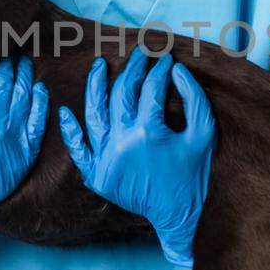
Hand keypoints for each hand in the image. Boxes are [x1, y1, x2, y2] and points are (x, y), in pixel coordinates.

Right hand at [0, 55, 49, 256]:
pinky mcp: (26, 149)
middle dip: (7, 64)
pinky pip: (39, 119)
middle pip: (6, 82)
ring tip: (24, 62)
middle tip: (10, 52)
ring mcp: (14, 135)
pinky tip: (39, 88)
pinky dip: (41, 101)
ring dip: (24, 75)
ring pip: (24, 95)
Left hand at [56, 46, 215, 266]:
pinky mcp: (97, 174)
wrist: (179, 215)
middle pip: (121, 94)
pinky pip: (78, 149)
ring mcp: (105, 158)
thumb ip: (194, 99)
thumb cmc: (193, 175)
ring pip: (94, 114)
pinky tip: (65, 111)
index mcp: (148, 132)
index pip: (151, 90)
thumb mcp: (203, 134)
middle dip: (132, 69)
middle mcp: (122, 142)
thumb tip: (176, 70)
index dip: (160, 70)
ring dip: (95, 86)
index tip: (166, 60)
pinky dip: (70, 131)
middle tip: (140, 55)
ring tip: (99, 65)